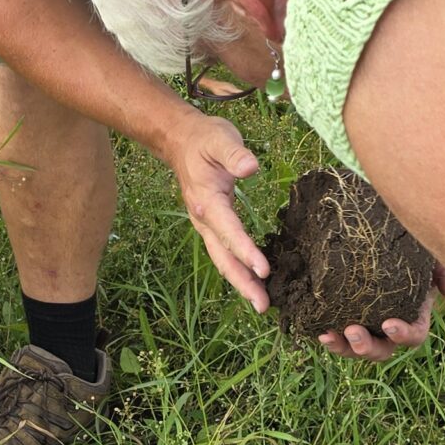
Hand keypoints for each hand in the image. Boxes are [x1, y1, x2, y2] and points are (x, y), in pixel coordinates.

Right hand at [166, 110, 267, 311]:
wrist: (180, 140)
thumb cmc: (204, 139)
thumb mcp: (220, 139)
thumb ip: (235, 154)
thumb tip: (251, 167)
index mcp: (207, 202)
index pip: (229, 231)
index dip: (246, 252)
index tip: (264, 270)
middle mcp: (203, 220)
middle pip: (223, 258)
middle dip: (243, 283)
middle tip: (263, 306)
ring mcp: (206, 225)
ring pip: (223, 260)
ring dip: (241, 282)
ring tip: (261, 303)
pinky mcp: (212, 225)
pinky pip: (224, 253)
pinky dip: (238, 270)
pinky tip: (252, 282)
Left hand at [318, 265, 444, 361]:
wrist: (383, 245)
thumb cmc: (412, 254)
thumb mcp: (430, 259)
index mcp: (414, 318)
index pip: (414, 336)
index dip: (403, 335)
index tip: (389, 323)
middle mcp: (390, 329)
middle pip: (382, 351)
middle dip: (367, 347)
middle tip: (353, 331)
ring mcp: (367, 327)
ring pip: (356, 349)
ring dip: (343, 347)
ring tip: (329, 335)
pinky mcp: (345, 320)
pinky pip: (338, 336)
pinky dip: (329, 337)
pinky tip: (317, 331)